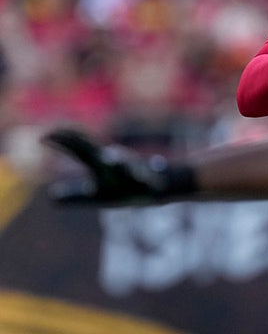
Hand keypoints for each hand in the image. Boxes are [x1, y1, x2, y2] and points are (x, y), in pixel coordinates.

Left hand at [41, 128, 191, 203]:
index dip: (61, 142)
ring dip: (117, 159)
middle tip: (62, 135)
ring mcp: (131, 170)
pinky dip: (143, 176)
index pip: (77, 148)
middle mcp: (113, 163)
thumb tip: (51, 198)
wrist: (158, 188)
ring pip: (123, 163)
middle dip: (80, 143)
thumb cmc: (123, 189)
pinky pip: (147, 178)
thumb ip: (75, 195)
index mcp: (98, 164)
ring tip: (109, 157)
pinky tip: (145, 178)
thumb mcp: (97, 195)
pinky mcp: (148, 181)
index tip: (42, 137)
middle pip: (94, 150)